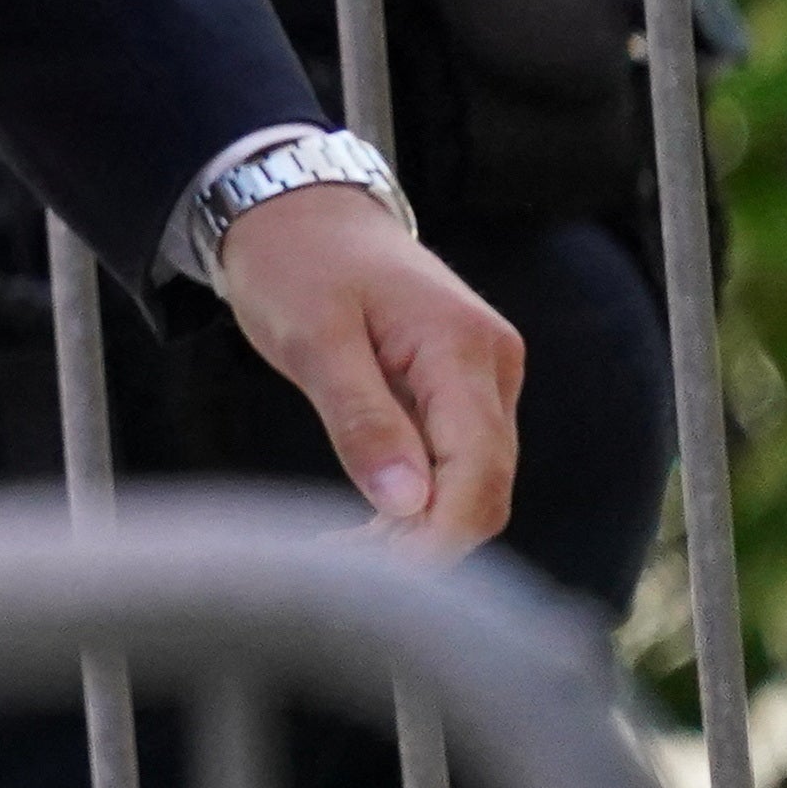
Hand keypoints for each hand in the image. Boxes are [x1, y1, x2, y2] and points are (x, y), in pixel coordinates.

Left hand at [215, 179, 520, 553]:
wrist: (297, 208)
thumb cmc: (295, 261)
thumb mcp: (312, 337)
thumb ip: (361, 418)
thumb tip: (407, 504)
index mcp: (463, 349)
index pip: (479, 470)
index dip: (441, 535)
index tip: (381, 578)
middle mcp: (490, 366)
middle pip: (485, 485)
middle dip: (425, 540)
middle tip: (339, 570)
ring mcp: (481, 378)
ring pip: (471, 480)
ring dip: (417, 527)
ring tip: (338, 551)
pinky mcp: (457, 389)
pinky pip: (453, 461)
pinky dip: (415, 499)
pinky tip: (365, 523)